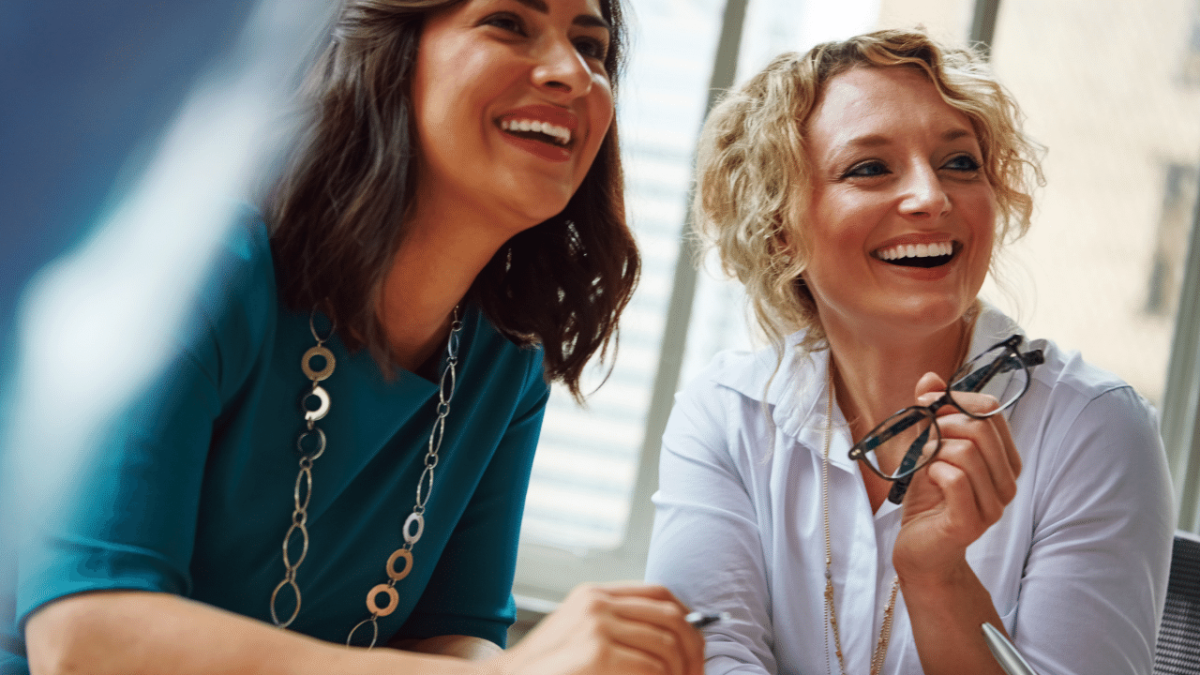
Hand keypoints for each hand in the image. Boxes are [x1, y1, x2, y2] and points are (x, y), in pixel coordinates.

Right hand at [485, 582, 704, 674]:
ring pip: (666, 646)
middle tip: (698, 674)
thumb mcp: (580, 634)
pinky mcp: (597, 653)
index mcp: (594, 594)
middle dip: (694, 649)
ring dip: (681, 672)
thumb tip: (674, 639)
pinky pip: (651, 667)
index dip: (688, 617)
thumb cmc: (545, 668)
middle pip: (671, 617)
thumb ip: (617, 626)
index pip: (659, 593)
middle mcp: (597, 603)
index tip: (696, 644)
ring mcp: (597, 625)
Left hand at [893, 371, 1021, 584]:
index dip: (957, 399)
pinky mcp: (970, 522)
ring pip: (966, 452)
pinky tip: (928, 479)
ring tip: (924, 463)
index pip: (992, 411)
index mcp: (1003, 460)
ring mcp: (993, 505)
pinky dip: (934, 471)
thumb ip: (932, 416)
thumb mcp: (928, 449)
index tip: (928, 401)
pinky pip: (955, 479)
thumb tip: (930, 379)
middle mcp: (1006, 482)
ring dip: (934, 450)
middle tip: (924, 438)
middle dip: (943, 423)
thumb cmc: (929, 498)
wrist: (920, 548)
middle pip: (981, 428)